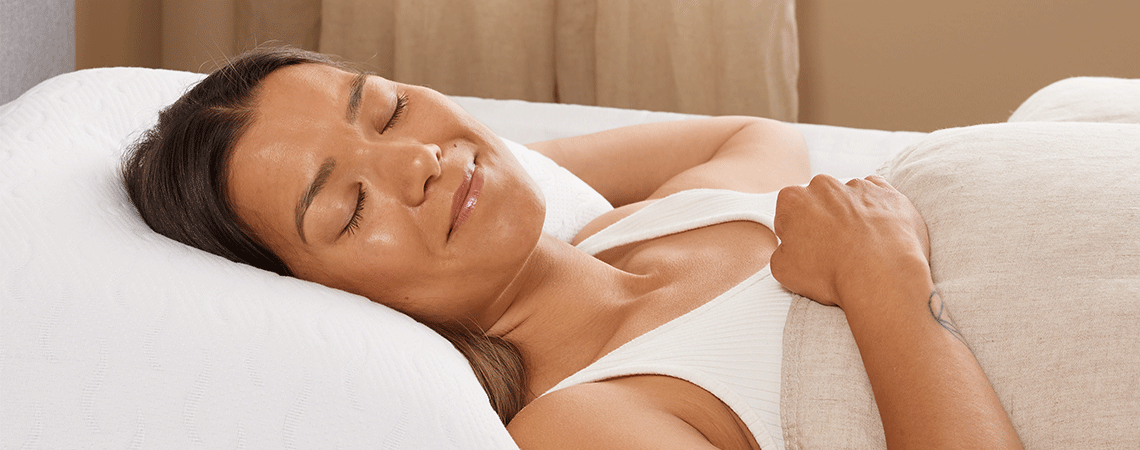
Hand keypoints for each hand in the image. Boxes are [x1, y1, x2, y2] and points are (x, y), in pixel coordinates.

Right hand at [769, 175, 929, 309]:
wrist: (881, 274)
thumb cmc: (833, 272)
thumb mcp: (783, 271)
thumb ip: (780, 251)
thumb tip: (789, 250)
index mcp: (793, 200)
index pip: (787, 214)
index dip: (794, 234)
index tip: (804, 250)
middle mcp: (824, 186)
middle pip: (818, 203)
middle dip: (822, 222)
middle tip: (830, 251)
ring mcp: (858, 187)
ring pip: (848, 200)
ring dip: (850, 218)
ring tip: (858, 248)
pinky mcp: (887, 194)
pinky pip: (878, 200)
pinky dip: (877, 214)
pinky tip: (877, 238)